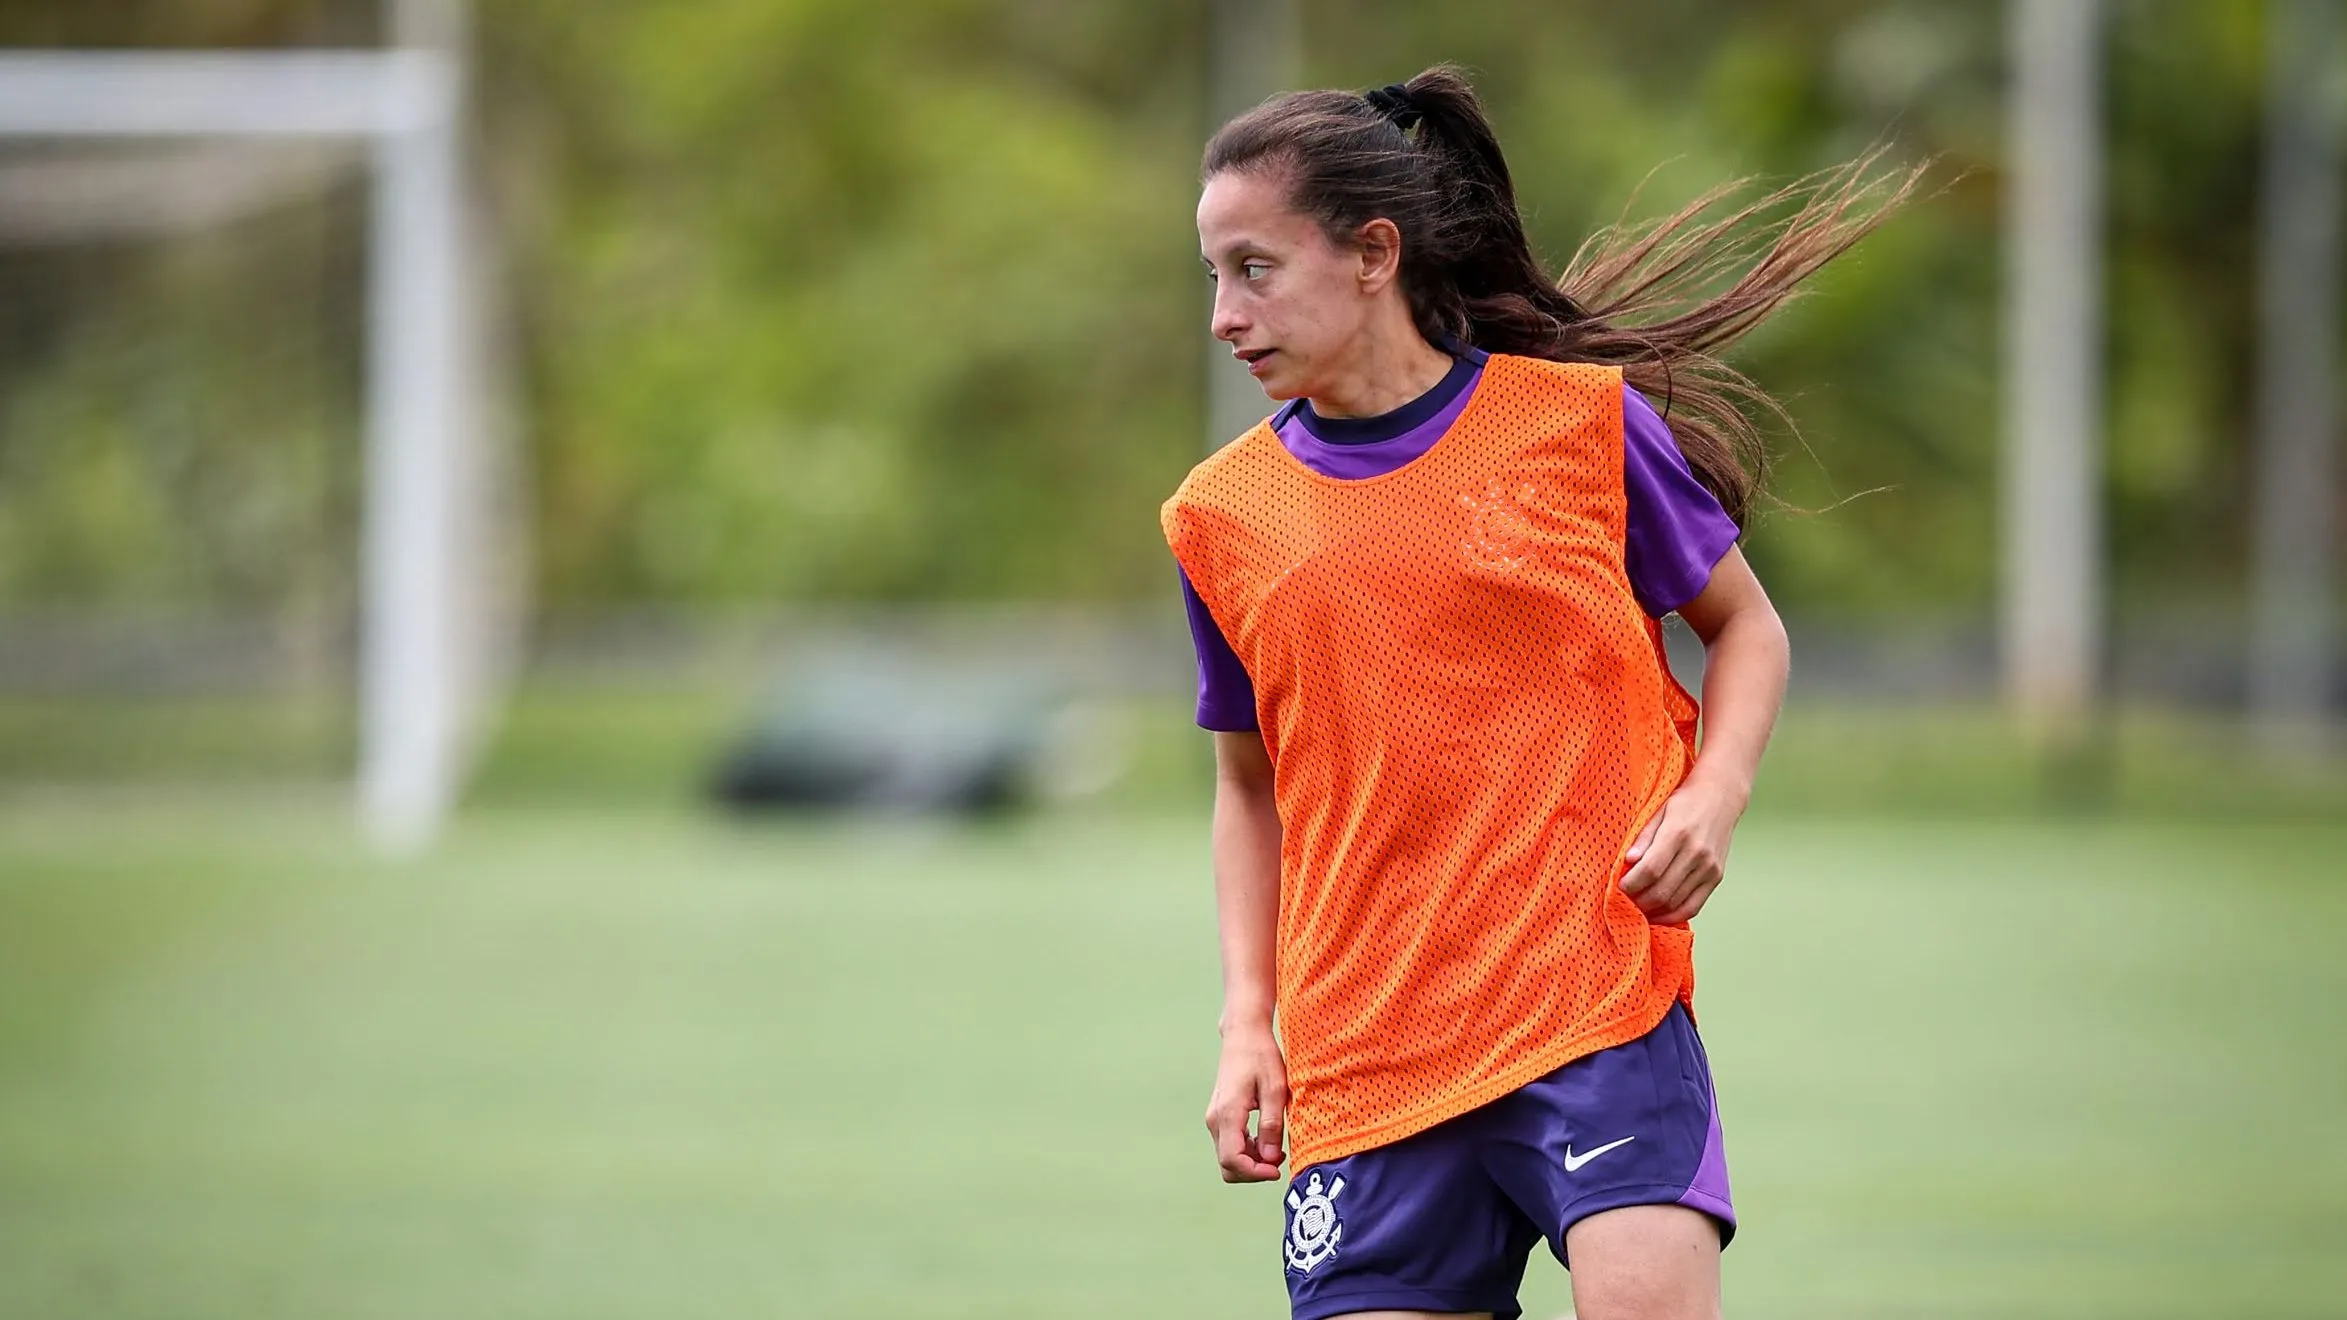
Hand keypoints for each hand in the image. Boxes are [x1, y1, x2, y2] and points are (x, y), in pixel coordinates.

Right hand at [1204, 1022, 1287, 1182]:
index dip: (1256, 1173)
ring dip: (1252, 1161)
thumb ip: (1271, 1125)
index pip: (1232, 1160)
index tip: (1277, 1170)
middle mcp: (1215, 1120)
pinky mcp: (1220, 1116)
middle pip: (1227, 1165)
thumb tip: (1270, 1159)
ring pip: (1228, 1157)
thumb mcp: (1275, 1089)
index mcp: (1228, 1114)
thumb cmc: (1261, 1056)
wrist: (1243, 1034)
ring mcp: (1215, 1118)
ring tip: (1276, 1147)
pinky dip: (1247, 1151)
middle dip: (1254, 1171)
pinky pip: (1230, 1145)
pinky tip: (1266, 1139)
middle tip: (1279, 1159)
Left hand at [1619, 775, 1745, 925]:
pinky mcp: (1716, 877)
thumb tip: (1627, 862)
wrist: (1721, 797)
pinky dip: (1674, 916)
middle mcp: (1697, 853)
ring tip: (1638, 907)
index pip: (1651, 870)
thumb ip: (1643, 838)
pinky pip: (1693, 907)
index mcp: (1678, 834)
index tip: (1619, 886)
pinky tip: (1658, 914)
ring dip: (1654, 910)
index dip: (1631, 883)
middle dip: (1639, 900)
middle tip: (1625, 899)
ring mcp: (1709, 868)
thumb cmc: (1685, 802)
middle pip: (1662, 891)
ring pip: (1676, 903)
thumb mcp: (1658, 811)